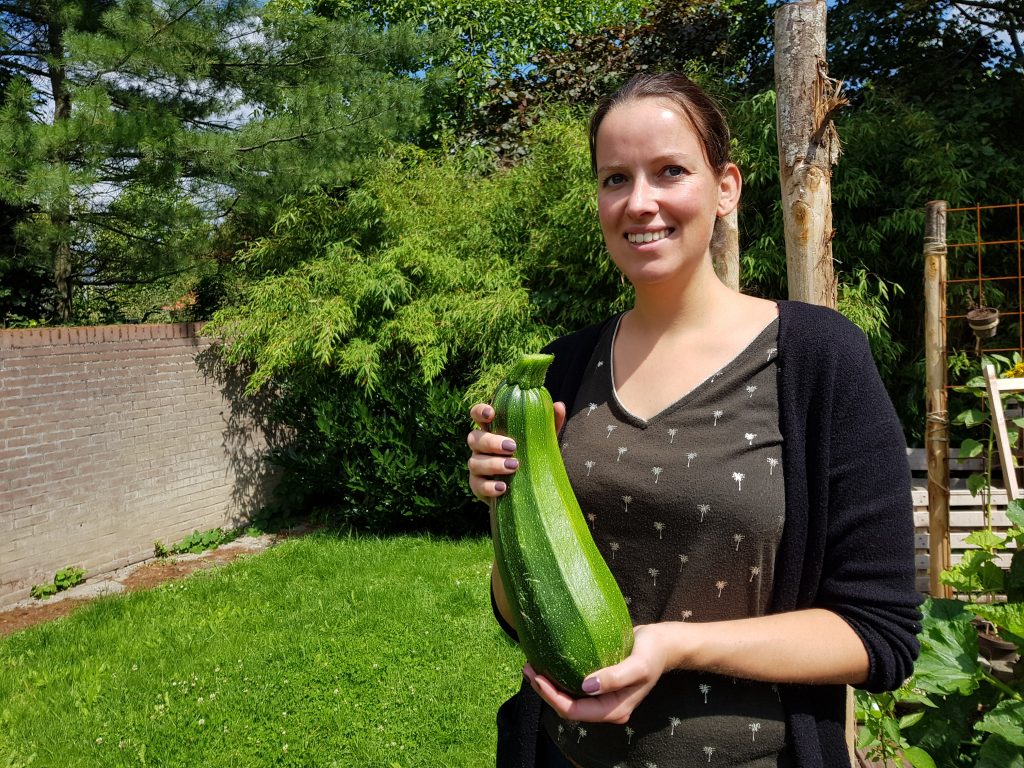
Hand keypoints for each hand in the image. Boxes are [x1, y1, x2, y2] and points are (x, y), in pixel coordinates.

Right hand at [466, 401, 565, 499]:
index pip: (477, 415)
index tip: (491, 414)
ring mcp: (477, 467)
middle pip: (474, 438)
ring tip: (514, 466)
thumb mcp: (542, 441)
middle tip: (512, 446)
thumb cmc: (532, 458)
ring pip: (475, 462)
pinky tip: (503, 487)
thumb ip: (550, 424)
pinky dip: (489, 487)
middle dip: (491, 442)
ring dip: (493, 464)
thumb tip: (559, 406)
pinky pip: (477, 486)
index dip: (480, 411)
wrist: (527, 489)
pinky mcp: (478, 487)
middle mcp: (480, 447)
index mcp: (492, 430)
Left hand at [523, 624, 671, 723]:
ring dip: (549, 684)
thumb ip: (614, 677)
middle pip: (568, 707)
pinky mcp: (599, 683)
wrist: (663, 643)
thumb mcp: (637, 665)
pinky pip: (574, 685)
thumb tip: (586, 686)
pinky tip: (549, 661)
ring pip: (569, 697)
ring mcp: (602, 696)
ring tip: (532, 665)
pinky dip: (559, 676)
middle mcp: (606, 707)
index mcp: (614, 709)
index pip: (575, 711)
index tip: (537, 677)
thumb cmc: (652, 652)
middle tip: (528, 668)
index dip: (553, 697)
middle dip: (545, 691)